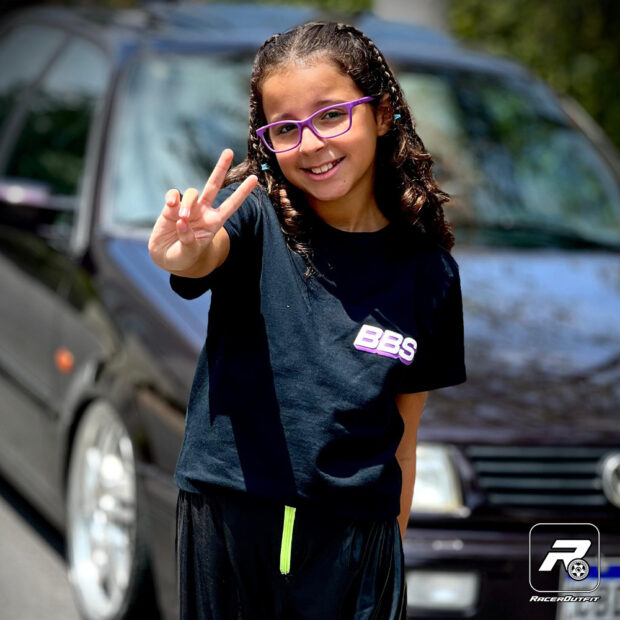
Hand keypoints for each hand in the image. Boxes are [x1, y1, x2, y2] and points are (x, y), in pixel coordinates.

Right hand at [148, 149, 257, 272]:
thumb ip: (188, 239)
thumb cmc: (183, 256)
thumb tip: (183, 220)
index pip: (231, 205)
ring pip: (192, 192)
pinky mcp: (171, 207)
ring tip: (183, 218)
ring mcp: (188, 208)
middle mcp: (203, 211)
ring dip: (188, 203)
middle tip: (229, 152)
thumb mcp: (189, 252)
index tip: (254, 179)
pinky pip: (174, 195)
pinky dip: (172, 197)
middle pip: (214, 186)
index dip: (242, 193)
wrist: (167, 258)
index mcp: (214, 222)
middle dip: (221, 168)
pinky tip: (170, 205)